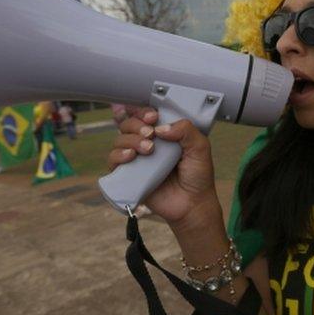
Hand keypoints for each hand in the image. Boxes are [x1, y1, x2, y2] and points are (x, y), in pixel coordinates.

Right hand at [106, 106, 220, 225]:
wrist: (192, 203)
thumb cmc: (197, 175)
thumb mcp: (200, 148)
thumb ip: (186, 130)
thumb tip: (161, 127)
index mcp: (163, 133)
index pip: (145, 114)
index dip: (143, 111)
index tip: (153, 116)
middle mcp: (147, 143)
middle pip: (128, 123)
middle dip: (136, 124)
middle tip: (150, 133)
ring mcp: (137, 159)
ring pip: (120, 139)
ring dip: (131, 139)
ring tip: (148, 149)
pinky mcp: (128, 175)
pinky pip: (113, 160)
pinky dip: (118, 155)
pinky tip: (131, 156)